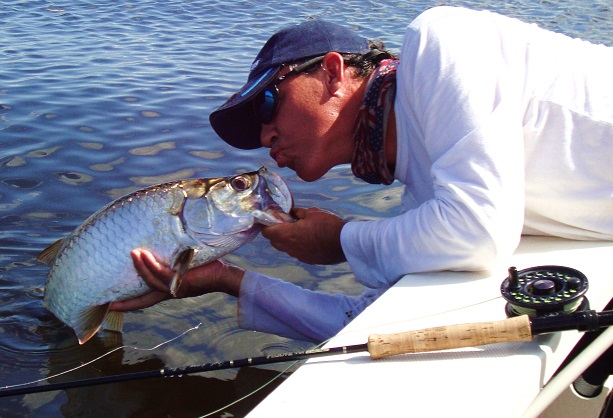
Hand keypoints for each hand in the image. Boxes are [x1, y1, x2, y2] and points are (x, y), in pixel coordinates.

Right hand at [110, 249, 244, 311]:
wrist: (225, 274)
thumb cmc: (208, 265)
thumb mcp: (183, 262)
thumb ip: (170, 257)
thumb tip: (156, 240)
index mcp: (169, 289)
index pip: (145, 298)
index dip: (128, 303)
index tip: (111, 306)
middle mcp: (170, 291)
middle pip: (143, 297)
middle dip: (126, 300)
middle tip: (107, 299)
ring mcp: (175, 288)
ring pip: (151, 281)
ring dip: (140, 267)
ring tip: (132, 253)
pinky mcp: (182, 280)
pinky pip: (162, 274)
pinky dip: (151, 265)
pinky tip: (143, 254)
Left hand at [261, 207, 345, 264]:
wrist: (344, 243)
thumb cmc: (327, 225)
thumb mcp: (312, 212)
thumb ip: (298, 212)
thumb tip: (293, 212)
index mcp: (287, 235)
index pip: (267, 232)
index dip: (267, 225)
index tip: (273, 218)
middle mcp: (290, 248)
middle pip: (274, 242)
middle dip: (276, 233)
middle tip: (286, 223)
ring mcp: (299, 256)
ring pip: (286, 248)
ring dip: (287, 240)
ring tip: (299, 231)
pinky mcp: (308, 260)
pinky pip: (297, 252)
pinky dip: (298, 246)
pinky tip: (309, 239)